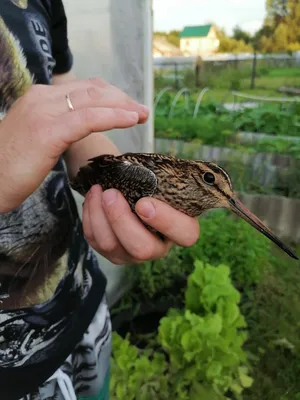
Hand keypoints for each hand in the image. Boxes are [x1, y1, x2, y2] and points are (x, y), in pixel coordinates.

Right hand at [0, 78, 147, 212]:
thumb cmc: (12, 166)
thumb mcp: (37, 138)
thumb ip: (58, 126)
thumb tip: (80, 128)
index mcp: (40, 97)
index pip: (84, 88)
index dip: (111, 95)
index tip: (129, 107)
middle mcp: (43, 97)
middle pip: (93, 90)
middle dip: (122, 98)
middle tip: (142, 110)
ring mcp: (45, 111)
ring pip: (94, 100)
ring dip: (124, 105)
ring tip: (143, 115)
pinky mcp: (49, 130)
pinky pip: (89, 119)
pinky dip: (113, 117)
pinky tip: (130, 120)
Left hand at [82, 185, 199, 263]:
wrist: (130, 188)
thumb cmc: (151, 183)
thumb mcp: (162, 179)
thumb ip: (160, 179)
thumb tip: (141, 172)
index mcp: (180, 229)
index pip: (186, 234)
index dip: (166, 221)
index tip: (144, 202)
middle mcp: (158, 247)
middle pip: (142, 249)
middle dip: (121, 220)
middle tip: (111, 193)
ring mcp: (132, 254)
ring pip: (111, 245)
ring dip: (100, 215)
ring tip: (98, 190)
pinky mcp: (111, 253)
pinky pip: (95, 240)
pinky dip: (90, 216)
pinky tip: (93, 198)